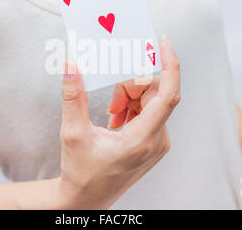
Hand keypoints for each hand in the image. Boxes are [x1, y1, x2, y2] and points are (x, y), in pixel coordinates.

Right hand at [57, 36, 180, 208]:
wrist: (87, 199)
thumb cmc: (80, 172)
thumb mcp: (72, 134)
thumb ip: (73, 97)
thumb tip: (71, 66)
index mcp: (141, 140)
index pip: (167, 95)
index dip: (169, 65)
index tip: (163, 42)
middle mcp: (157, 141)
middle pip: (155, 94)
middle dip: (131, 86)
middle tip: (109, 101)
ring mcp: (158, 143)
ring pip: (152, 102)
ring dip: (130, 98)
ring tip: (110, 113)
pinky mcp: (154, 143)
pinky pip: (150, 112)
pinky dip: (133, 107)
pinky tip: (116, 119)